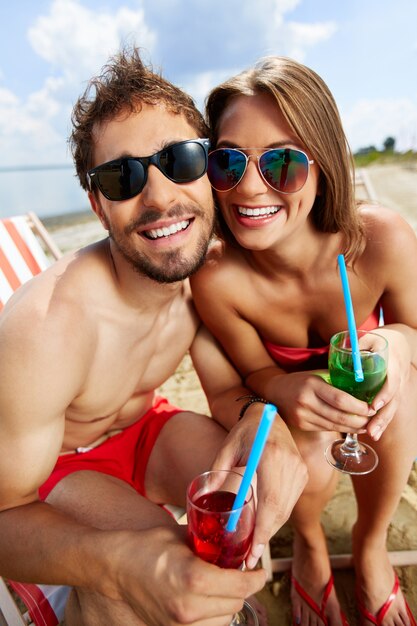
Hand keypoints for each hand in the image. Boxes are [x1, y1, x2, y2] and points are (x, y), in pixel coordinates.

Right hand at [116, 524, 265, 624]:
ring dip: (228, 605)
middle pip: (235, 604)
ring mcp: (179, 625)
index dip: (256, 579)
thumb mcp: (183, 537)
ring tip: (222, 588)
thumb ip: (210, 544)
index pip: (240, 586)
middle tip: (240, 575)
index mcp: (194, 578)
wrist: (116, 568)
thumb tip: (233, 542)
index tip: (260, 572)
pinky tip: (208, 602)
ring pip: (224, 621)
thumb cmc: (147, 546)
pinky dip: (212, 617)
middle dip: (242, 589)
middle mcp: (189, 607)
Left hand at [210, 406, 307, 568]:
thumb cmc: (245, 431)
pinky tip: (264, 526)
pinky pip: (289, 503)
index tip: (253, 552)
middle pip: (279, 512)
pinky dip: (276, 517)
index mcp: (271, 457)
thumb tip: (207, 495)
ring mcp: (299, 470)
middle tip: (250, 557)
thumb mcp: (227, 447)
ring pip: (286, 510)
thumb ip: (218, 471)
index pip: (270, 503)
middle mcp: (290, 465)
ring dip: (270, 529)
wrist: (269, 416)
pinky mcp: (302, 474)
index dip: (262, 531)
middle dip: (264, 537)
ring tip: (254, 547)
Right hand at [272, 370, 373, 433]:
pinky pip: (325, 429)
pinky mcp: (300, 425)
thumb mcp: (316, 375)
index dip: (358, 406)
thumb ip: (335, 382)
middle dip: (359, 420)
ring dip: (352, 428)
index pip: (340, 399)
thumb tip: (363, 388)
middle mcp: (305, 401)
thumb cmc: (300, 380)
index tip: (371, 408)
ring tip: (365, 426)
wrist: (274, 390)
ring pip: (333, 425)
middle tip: (372, 419)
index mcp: (312, 385)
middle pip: (339, 416)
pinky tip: (350, 428)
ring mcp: (302, 415)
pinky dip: (340, 430)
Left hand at [366, 328, 410, 439]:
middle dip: (382, 416)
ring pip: (392, 407)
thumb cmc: (379, 340)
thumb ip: (358, 344)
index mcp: (393, 364)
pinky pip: (389, 409)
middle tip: (371, 430)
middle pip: (393, 401)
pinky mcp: (394, 394)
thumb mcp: (370, 338)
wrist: (398, 343)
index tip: (374, 406)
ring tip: (371, 435)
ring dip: (382, 422)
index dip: (384, 394)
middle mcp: (398, 378)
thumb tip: (344, 350)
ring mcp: (398, 388)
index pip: (392, 382)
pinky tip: (374, 432)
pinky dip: (382, 421)